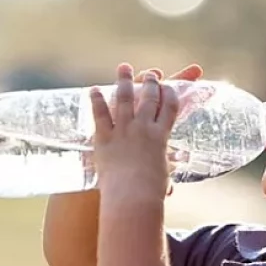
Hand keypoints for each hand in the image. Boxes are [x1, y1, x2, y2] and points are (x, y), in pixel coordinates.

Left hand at [90, 64, 180, 201]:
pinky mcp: (104, 138)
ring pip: (124, 99)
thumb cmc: (150, 193)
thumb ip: (162, 176)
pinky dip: (97, 100)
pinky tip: (94, 89)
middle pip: (149, 98)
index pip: (170, 107)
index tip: (170, 86)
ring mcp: (123, 130)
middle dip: (151, 83)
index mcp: (161, 136)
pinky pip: (100, 114)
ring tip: (124, 68)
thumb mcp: (161, 178)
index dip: (171, 94)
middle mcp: (143, 128)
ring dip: (124, 81)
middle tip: (151, 74)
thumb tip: (169, 188)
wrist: (131, 197)